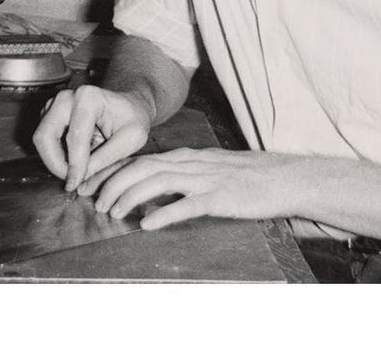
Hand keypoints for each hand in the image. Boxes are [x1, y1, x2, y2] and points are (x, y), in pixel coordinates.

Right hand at [32, 84, 152, 191]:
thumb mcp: (132, 139)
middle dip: (56, 164)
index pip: (75, 137)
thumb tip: (82, 180)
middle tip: (71, 181)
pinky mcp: (49, 114)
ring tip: (74, 172)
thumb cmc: (132, 120)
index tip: (75, 184)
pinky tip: (72, 161)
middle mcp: (66, 97)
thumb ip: (107, 158)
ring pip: (41, 139)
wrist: (128, 106)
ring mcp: (55, 104)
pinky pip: (44, 139)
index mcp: (88, 98)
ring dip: (54, 160)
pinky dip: (54, 154)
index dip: (74, 165)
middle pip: (46, 136)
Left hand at [79, 147, 303, 229]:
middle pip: (144, 166)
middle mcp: (193, 163)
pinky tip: (147, 223)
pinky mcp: (221, 198)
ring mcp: (207, 179)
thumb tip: (155, 185)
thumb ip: (185, 174)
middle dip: (114, 183)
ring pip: (159, 181)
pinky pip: (187, 204)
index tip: (94, 184)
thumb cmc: (250, 177)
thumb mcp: (212, 168)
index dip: (115, 171)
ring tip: (114, 212)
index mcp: (189, 157)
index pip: (143, 158)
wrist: (286, 178)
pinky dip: (164, 213)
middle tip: (96, 202)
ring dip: (131, 196)